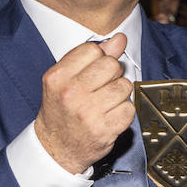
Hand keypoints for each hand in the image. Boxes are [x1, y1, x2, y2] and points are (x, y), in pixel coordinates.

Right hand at [33, 35, 134, 173]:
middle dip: (112, 74)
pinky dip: (124, 111)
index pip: (93, 50)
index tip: (92, 72)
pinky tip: (110, 116)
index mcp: (58, 77)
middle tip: (100, 88)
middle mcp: (71, 93)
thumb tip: (119, 39)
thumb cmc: (62, 109)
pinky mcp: (105, 129)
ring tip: (105, 103)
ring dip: (120, 94)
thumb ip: (91, 57)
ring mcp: (88, 112)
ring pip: (125, 86)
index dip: (98, 59)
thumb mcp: (66, 79)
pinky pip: (130, 108)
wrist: (56, 147)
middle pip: (112, 65)